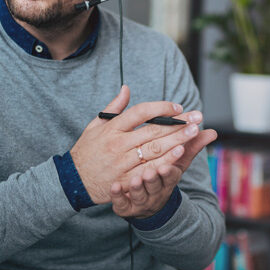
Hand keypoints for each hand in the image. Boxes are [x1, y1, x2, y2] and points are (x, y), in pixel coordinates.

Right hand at [70, 85, 204, 203]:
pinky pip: (149, 170)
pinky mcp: (125, 179)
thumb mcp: (95, 125)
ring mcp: (122, 162)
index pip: (141, 112)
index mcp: (112, 128)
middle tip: (197, 117)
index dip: (161, 108)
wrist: (72, 181)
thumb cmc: (86, 150)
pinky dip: (165, 162)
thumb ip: (114, 107)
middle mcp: (118, 143)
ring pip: (154, 150)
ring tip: (195, 133)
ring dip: (176, 141)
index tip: (178, 106)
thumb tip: (127, 88)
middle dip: (178, 124)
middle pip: (153, 131)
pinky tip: (180, 155)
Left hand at [109, 126, 217, 218]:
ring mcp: (140, 199)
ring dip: (138, 187)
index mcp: (167, 178)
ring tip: (135, 180)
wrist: (147, 203)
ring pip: (140, 194)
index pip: (172, 172)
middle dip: (156, 177)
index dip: (173, 164)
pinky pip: (121, 202)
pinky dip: (118, 195)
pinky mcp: (125, 206)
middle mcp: (155, 190)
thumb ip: (192, 146)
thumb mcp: (178, 164)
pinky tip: (114, 187)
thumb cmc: (162, 176)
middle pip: (156, 183)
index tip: (176, 153)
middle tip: (155, 170)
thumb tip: (213, 132)